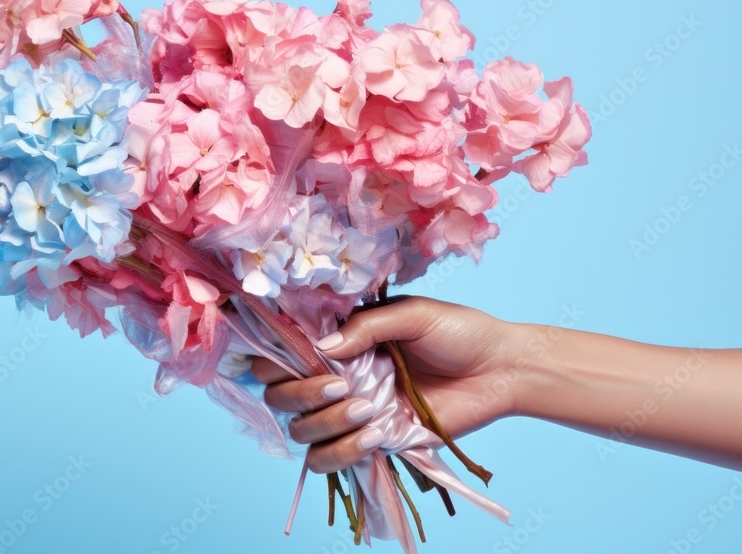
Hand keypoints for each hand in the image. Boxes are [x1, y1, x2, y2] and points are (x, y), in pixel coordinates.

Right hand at [251, 296, 522, 472]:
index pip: (285, 354)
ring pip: (303, 432)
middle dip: (299, 394)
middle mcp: (338, 378)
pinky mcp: (373, 443)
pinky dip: (343, 451)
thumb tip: (322, 348)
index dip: (274, 360)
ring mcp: (351, 415)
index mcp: (341, 343)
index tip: (293, 360)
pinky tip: (375, 436)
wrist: (501, 370)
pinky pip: (332, 460)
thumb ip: (366, 327)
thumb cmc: (459, 333)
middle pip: (281, 397)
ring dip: (325, 424)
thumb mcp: (413, 315)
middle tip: (339, 387)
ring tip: (366, 411)